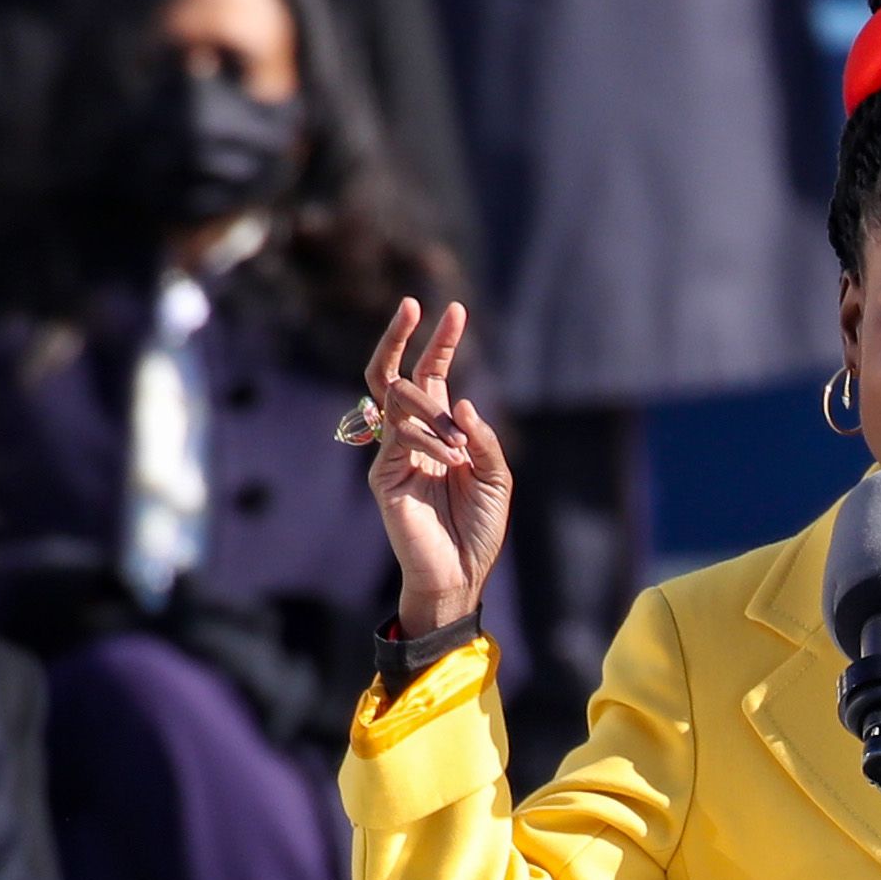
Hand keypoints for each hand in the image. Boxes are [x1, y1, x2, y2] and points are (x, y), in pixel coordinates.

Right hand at [362, 297, 509, 638]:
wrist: (461, 574)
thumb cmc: (479, 528)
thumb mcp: (496, 476)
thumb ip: (483, 438)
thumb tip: (464, 402)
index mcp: (440, 431)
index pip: (431, 375)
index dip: (440, 343)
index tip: (455, 310)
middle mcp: (412, 436)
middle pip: (393, 374)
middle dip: (400, 337)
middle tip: (413, 305)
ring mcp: (393, 454)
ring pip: (398, 401)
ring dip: (434, 413)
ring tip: (461, 451)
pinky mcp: (384, 475)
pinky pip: (399, 437)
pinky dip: (430, 441)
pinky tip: (452, 461)